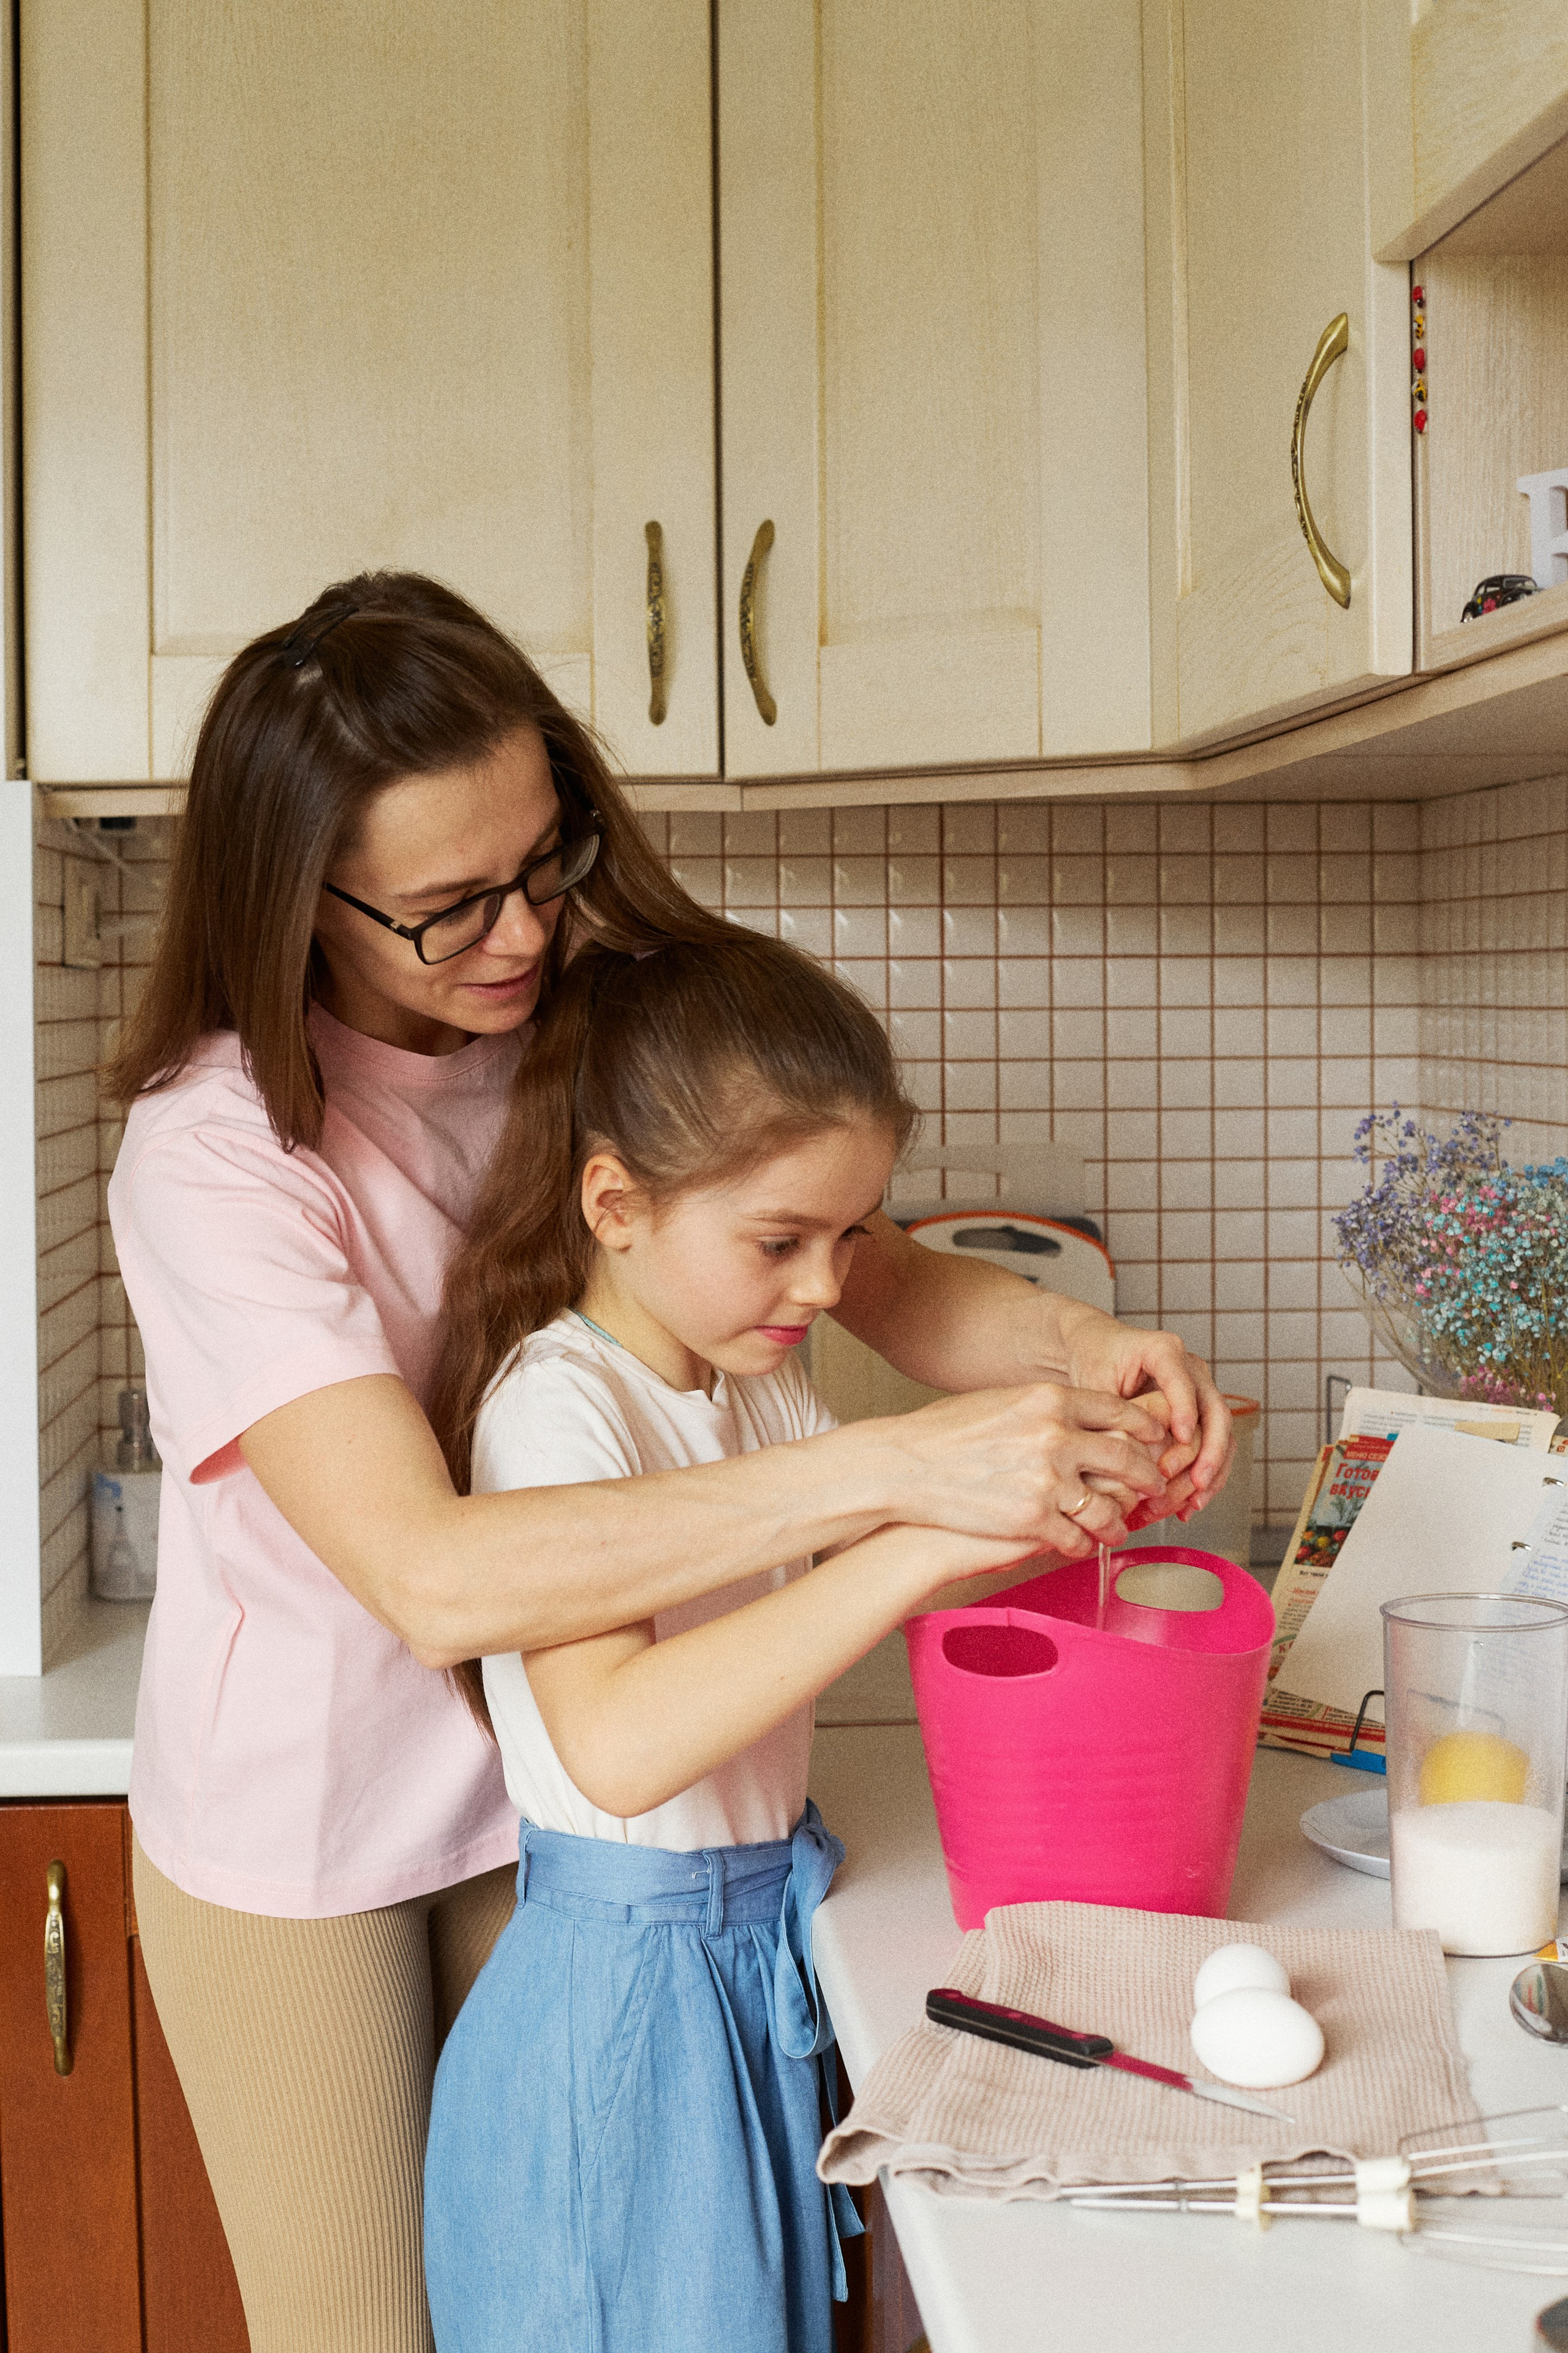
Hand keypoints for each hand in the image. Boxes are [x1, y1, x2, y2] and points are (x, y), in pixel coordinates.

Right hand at [881, 1381, 1172, 1558]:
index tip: (1155, 1441)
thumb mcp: (1001, 1402)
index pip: (1120, 1411)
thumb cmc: (945, 1433)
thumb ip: (1046, 1409)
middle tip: (1154, 1488)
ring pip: (1109, 1508)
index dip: (1146, 1428)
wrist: (903, 1466)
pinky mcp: (1032, 1519)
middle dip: (1148, 1478)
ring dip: (1119, 1521)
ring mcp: (1046, 1479)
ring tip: (1118, 1526)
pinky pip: (1077, 1539)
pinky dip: (1083, 1545)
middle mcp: (1055, 1435)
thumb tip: (1081, 1419)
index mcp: (1050, 1400)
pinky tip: (1081, 1545)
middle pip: (1127, 1459)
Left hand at [1053, 1304, 1234, 1521]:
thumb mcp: (1094, 1383)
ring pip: (1222, 1436)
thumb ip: (1110, 1414)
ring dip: (1210, 1472)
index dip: (1185, 1410)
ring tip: (1190, 1504)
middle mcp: (1191, 1370)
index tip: (1182, 1438)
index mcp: (1164, 1351)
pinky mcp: (1199, 1416)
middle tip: (1194, 1482)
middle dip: (1209, 1452)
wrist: (1095, 1352)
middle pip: (1216, 1412)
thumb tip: (1125, 1457)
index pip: (1183, 1382)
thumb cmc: (1093, 1361)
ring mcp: (1199, 1393)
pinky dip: (1205, 1478)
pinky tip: (1189, 1506)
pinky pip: (1214, 1449)